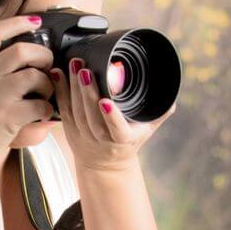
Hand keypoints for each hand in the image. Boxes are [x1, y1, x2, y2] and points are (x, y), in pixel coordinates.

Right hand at [0, 15, 54, 167]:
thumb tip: (9, 47)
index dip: (16, 23)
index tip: (35, 21)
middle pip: (21, 51)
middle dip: (43, 55)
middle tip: (48, 65)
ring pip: (34, 76)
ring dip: (48, 85)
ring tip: (46, 94)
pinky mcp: (5, 117)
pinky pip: (39, 105)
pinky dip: (48, 109)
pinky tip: (44, 114)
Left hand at [49, 58, 176, 171]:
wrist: (105, 164)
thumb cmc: (129, 142)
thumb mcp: (146, 130)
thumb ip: (159, 113)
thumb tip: (173, 96)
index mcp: (122, 140)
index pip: (116, 130)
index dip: (110, 117)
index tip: (105, 102)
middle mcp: (100, 139)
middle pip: (91, 115)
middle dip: (87, 91)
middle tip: (85, 68)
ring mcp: (83, 135)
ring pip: (75, 110)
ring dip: (73, 86)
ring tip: (75, 65)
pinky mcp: (69, 129)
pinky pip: (63, 109)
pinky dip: (59, 90)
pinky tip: (57, 73)